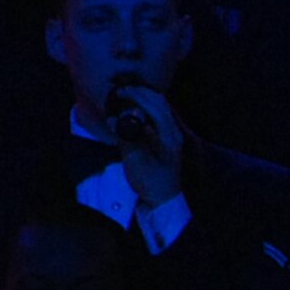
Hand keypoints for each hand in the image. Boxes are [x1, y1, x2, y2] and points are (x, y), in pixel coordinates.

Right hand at [108, 83, 186, 207]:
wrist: (163, 198)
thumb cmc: (150, 182)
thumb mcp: (134, 161)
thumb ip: (125, 137)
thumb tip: (114, 118)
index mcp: (169, 138)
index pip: (156, 108)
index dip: (137, 96)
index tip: (121, 92)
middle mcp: (175, 134)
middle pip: (161, 103)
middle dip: (141, 92)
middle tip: (121, 90)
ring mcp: (174, 135)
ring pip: (162, 107)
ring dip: (145, 97)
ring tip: (127, 94)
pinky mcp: (170, 138)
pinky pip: (161, 114)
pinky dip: (148, 106)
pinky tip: (135, 106)